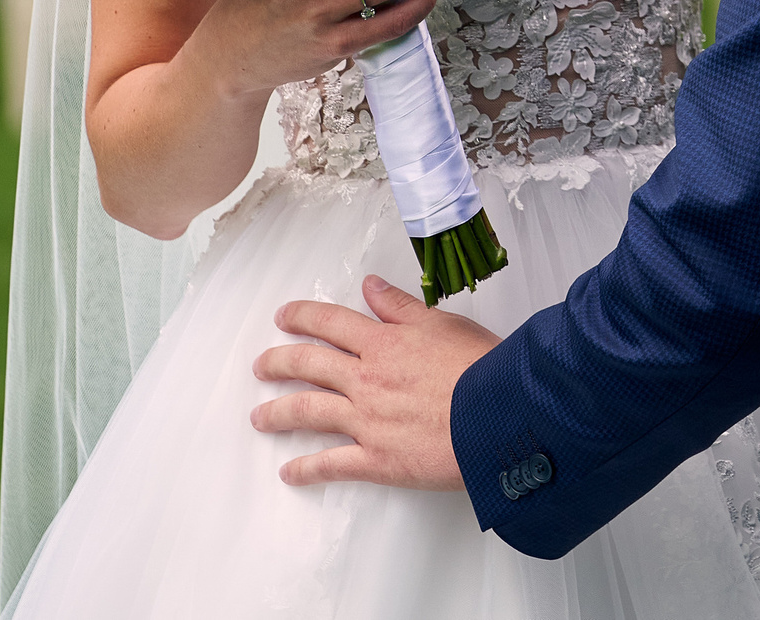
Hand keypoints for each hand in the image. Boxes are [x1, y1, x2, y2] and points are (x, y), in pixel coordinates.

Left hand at [251, 275, 497, 489]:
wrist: (499, 416)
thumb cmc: (481, 369)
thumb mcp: (443, 323)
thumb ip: (402, 307)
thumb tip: (372, 286)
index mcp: (383, 343)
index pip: (330, 323)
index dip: (301, 317)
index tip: (283, 317)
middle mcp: (367, 379)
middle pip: (308, 366)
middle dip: (278, 363)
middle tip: (262, 366)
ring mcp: (367, 421)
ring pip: (308, 412)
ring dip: (278, 414)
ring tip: (259, 418)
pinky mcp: (377, 460)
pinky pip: (331, 465)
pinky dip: (306, 469)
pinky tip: (289, 472)